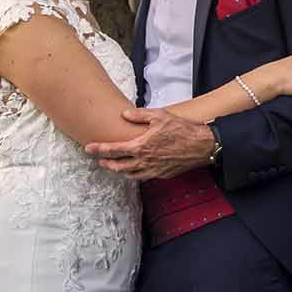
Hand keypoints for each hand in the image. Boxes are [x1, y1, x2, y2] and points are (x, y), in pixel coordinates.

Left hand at [84, 109, 214, 179]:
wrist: (202, 145)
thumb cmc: (182, 128)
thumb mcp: (160, 116)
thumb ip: (139, 115)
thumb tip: (124, 114)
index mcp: (141, 146)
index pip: (114, 149)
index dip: (99, 149)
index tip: (89, 149)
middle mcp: (145, 161)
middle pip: (119, 166)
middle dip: (107, 164)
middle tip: (99, 161)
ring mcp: (154, 170)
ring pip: (131, 175)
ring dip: (120, 171)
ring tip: (114, 166)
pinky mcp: (163, 175)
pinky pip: (144, 177)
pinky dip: (136, 174)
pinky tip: (135, 169)